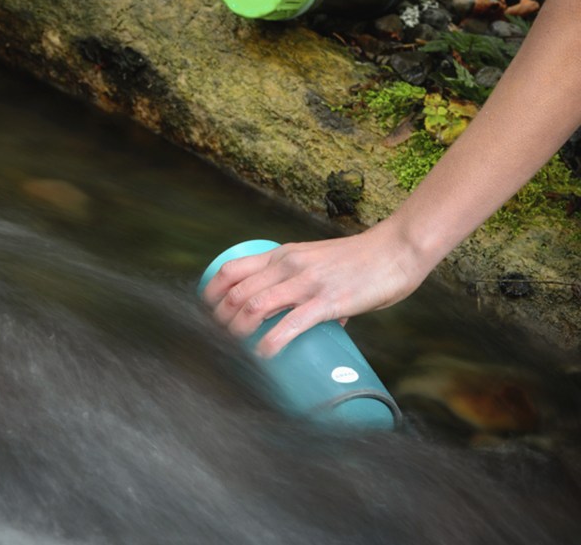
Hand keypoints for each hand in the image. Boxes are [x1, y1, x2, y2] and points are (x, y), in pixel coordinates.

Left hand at [201, 223, 429, 356]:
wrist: (397, 250)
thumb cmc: (360, 259)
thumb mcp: (318, 262)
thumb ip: (304, 288)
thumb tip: (302, 326)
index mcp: (282, 254)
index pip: (231, 270)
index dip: (212, 294)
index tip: (210, 314)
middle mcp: (288, 265)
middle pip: (236, 293)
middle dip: (221, 320)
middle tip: (222, 338)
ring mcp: (307, 283)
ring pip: (254, 307)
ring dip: (238, 332)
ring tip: (238, 348)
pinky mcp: (329, 301)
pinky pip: (290, 325)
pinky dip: (269, 344)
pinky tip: (263, 355)